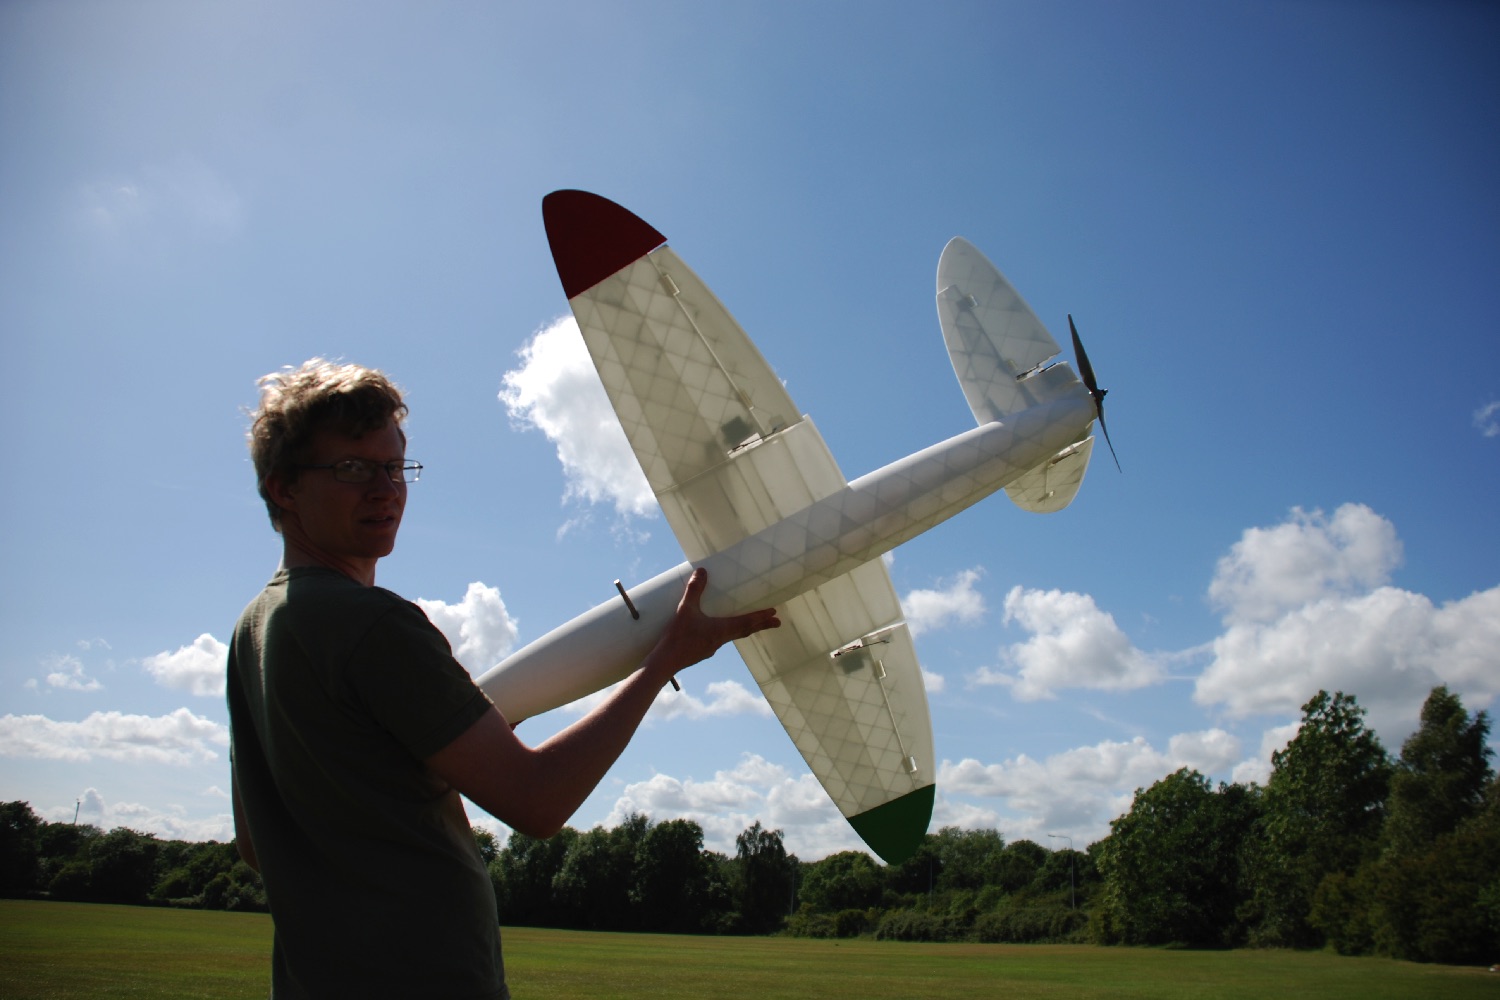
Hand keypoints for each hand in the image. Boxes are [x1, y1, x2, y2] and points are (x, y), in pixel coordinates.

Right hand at [648, 569, 778, 679]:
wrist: (665, 661)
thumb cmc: (677, 636)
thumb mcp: (685, 609)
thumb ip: (695, 590)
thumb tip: (702, 571)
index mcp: (721, 629)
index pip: (747, 622)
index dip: (761, 617)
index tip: (775, 614)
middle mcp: (721, 639)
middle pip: (746, 631)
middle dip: (762, 625)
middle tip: (776, 621)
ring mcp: (712, 647)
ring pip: (734, 636)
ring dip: (746, 629)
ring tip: (753, 625)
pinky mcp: (703, 651)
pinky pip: (720, 640)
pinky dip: (728, 633)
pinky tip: (719, 631)